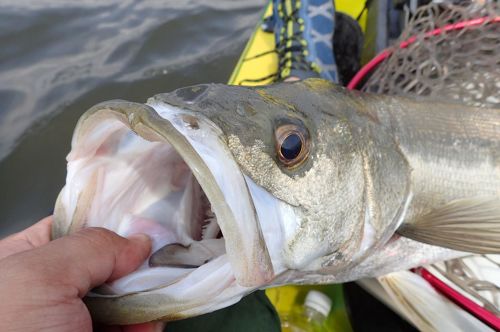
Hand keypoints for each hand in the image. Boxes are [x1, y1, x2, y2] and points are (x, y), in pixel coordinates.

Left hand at [0, 216, 162, 331]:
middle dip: (136, 267)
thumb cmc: (7, 331)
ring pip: (125, 297)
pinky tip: (147, 326)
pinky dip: (145, 326)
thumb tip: (138, 242)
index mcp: (27, 259)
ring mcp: (76, 320)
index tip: (144, 225)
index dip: (112, 223)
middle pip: (110, 263)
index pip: (77, 227)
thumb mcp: (41, 277)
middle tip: (156, 269)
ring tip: (153, 304)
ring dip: (146, 299)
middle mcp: (53, 288)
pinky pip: (131, 327)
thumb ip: (92, 247)